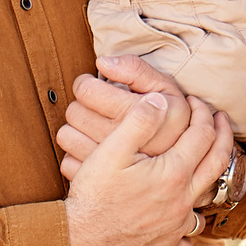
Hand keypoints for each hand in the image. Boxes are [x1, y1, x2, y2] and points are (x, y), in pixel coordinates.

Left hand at [56, 58, 194, 176]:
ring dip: (77, 128)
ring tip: (95, 126)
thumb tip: (103, 63)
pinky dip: (77, 154)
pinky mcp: (98, 182)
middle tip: (95, 108)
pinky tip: (94, 149)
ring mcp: (108, 165)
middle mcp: (121, 140)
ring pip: (66, 135)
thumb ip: (137, 70)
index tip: (93, 87)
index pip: (87, 90)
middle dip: (81, 105)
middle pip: (74, 112)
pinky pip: (67, 161)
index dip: (86, 83)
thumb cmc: (171, 124)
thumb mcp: (167, 90)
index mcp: (135, 113)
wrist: (178, 174)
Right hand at [64, 87, 232, 245]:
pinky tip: (184, 222)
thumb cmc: (94, 194)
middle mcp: (183, 199)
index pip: (203, 134)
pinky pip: (188, 240)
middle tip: (221, 120)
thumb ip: (139, 121)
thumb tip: (161, 99)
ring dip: (213, 178)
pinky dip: (190, 229)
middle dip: (223, 136)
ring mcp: (176, 225)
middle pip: (218, 162)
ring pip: (208, 200)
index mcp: (174, 173)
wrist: (81, 240)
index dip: (202, 112)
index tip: (193, 101)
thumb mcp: (112, 150)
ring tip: (206, 164)